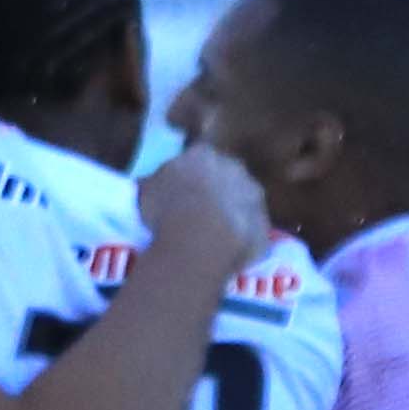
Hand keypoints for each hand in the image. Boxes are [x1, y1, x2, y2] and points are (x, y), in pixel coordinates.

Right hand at [139, 137, 271, 276]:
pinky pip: (250, 232)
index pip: (196, 158)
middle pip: (225, 176)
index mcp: (202, 154)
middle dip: (214, 190)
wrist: (201, 240)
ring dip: (231, 214)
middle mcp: (234, 168)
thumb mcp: (144, 193)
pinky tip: (225, 255)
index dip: (187, 176)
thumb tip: (152, 185)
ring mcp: (254, 197)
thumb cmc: (166, 211)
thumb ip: (154, 185)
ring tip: (210, 237)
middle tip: (196, 213)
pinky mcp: (263, 226)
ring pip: (242, 202)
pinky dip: (241, 241)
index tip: (177, 192)